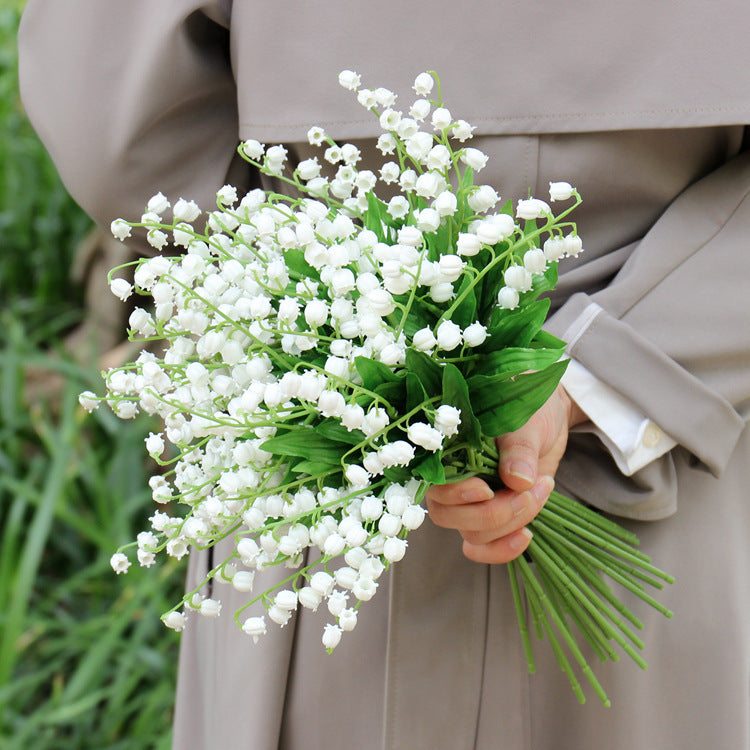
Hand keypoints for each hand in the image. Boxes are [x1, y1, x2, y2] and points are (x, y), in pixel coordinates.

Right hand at [425, 385, 586, 563]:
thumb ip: (519, 450)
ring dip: (510, 522)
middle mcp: (451, 479)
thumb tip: (518, 479)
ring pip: (472, 534)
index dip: (458, 493)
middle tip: (529, 489)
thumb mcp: (526, 423)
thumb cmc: (529, 409)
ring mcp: (469, 502)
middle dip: (494, 512)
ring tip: (540, 491)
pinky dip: (502, 549)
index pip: (435, 483)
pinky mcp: (489, 518)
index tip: (488, 488)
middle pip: (449, 516)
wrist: (547, 417)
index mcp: (448, 450)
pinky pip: (481, 548)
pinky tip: (526, 535)